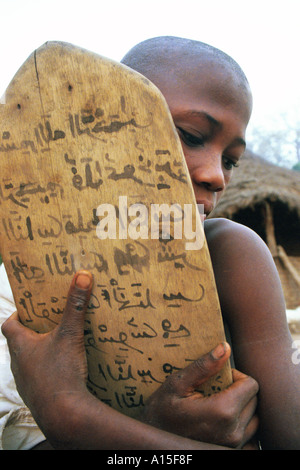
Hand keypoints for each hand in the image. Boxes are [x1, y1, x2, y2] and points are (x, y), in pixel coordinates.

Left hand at [1, 270, 92, 436]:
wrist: (64, 414)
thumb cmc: (60, 372)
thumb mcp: (69, 334)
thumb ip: (75, 305)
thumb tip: (82, 276)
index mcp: (20, 345)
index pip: (9, 324)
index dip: (18, 315)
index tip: (33, 308)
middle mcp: (18, 363)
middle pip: (21, 342)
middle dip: (36, 331)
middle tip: (54, 322)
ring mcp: (27, 381)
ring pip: (30, 360)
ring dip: (43, 352)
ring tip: (63, 343)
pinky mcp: (38, 395)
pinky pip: (41, 377)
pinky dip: (50, 370)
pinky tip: (67, 368)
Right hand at [139, 342, 258, 448]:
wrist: (153, 443)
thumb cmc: (162, 411)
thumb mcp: (177, 384)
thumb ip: (203, 366)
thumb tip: (224, 347)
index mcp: (222, 411)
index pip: (251, 385)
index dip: (236, 376)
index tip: (219, 377)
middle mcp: (232, 431)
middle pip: (254, 400)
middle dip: (239, 391)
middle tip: (216, 390)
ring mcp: (233, 445)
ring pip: (253, 418)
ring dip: (241, 408)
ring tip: (218, 404)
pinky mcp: (231, 452)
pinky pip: (250, 437)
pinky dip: (241, 426)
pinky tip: (223, 422)